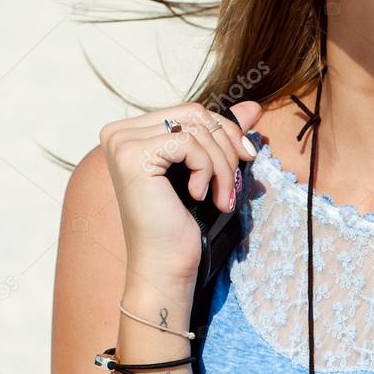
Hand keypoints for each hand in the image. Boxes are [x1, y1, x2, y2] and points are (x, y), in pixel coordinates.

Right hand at [100, 100, 261, 284]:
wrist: (165, 266)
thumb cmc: (183, 221)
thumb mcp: (209, 168)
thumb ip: (223, 134)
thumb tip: (253, 106)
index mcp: (132, 131)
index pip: (191, 111)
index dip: (226, 131)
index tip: (247, 157)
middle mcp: (120, 133)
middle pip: (195, 115)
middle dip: (227, 146)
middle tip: (238, 181)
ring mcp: (122, 143)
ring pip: (196, 129)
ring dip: (222, 165)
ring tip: (224, 196)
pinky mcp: (132, 156)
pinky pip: (189, 143)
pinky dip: (206, 170)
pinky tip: (198, 196)